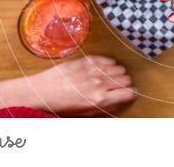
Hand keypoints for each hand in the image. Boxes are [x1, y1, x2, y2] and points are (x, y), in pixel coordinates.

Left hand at [0, 56, 137, 116]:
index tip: (129, 93)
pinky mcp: (87, 60)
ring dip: (117, 73)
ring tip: (108, 77)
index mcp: (100, 99)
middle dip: (124, 83)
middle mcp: (99, 84)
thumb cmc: (62, 105)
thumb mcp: (85, 112)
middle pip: (126, 79)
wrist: (42, 92)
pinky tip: (103, 68)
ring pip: (119, 68)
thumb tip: (120, 101)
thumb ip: (105, 107)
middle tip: (116, 86)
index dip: (131, 93)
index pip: (129, 92)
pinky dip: (109, 63)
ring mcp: (93, 70)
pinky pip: (108, 59)